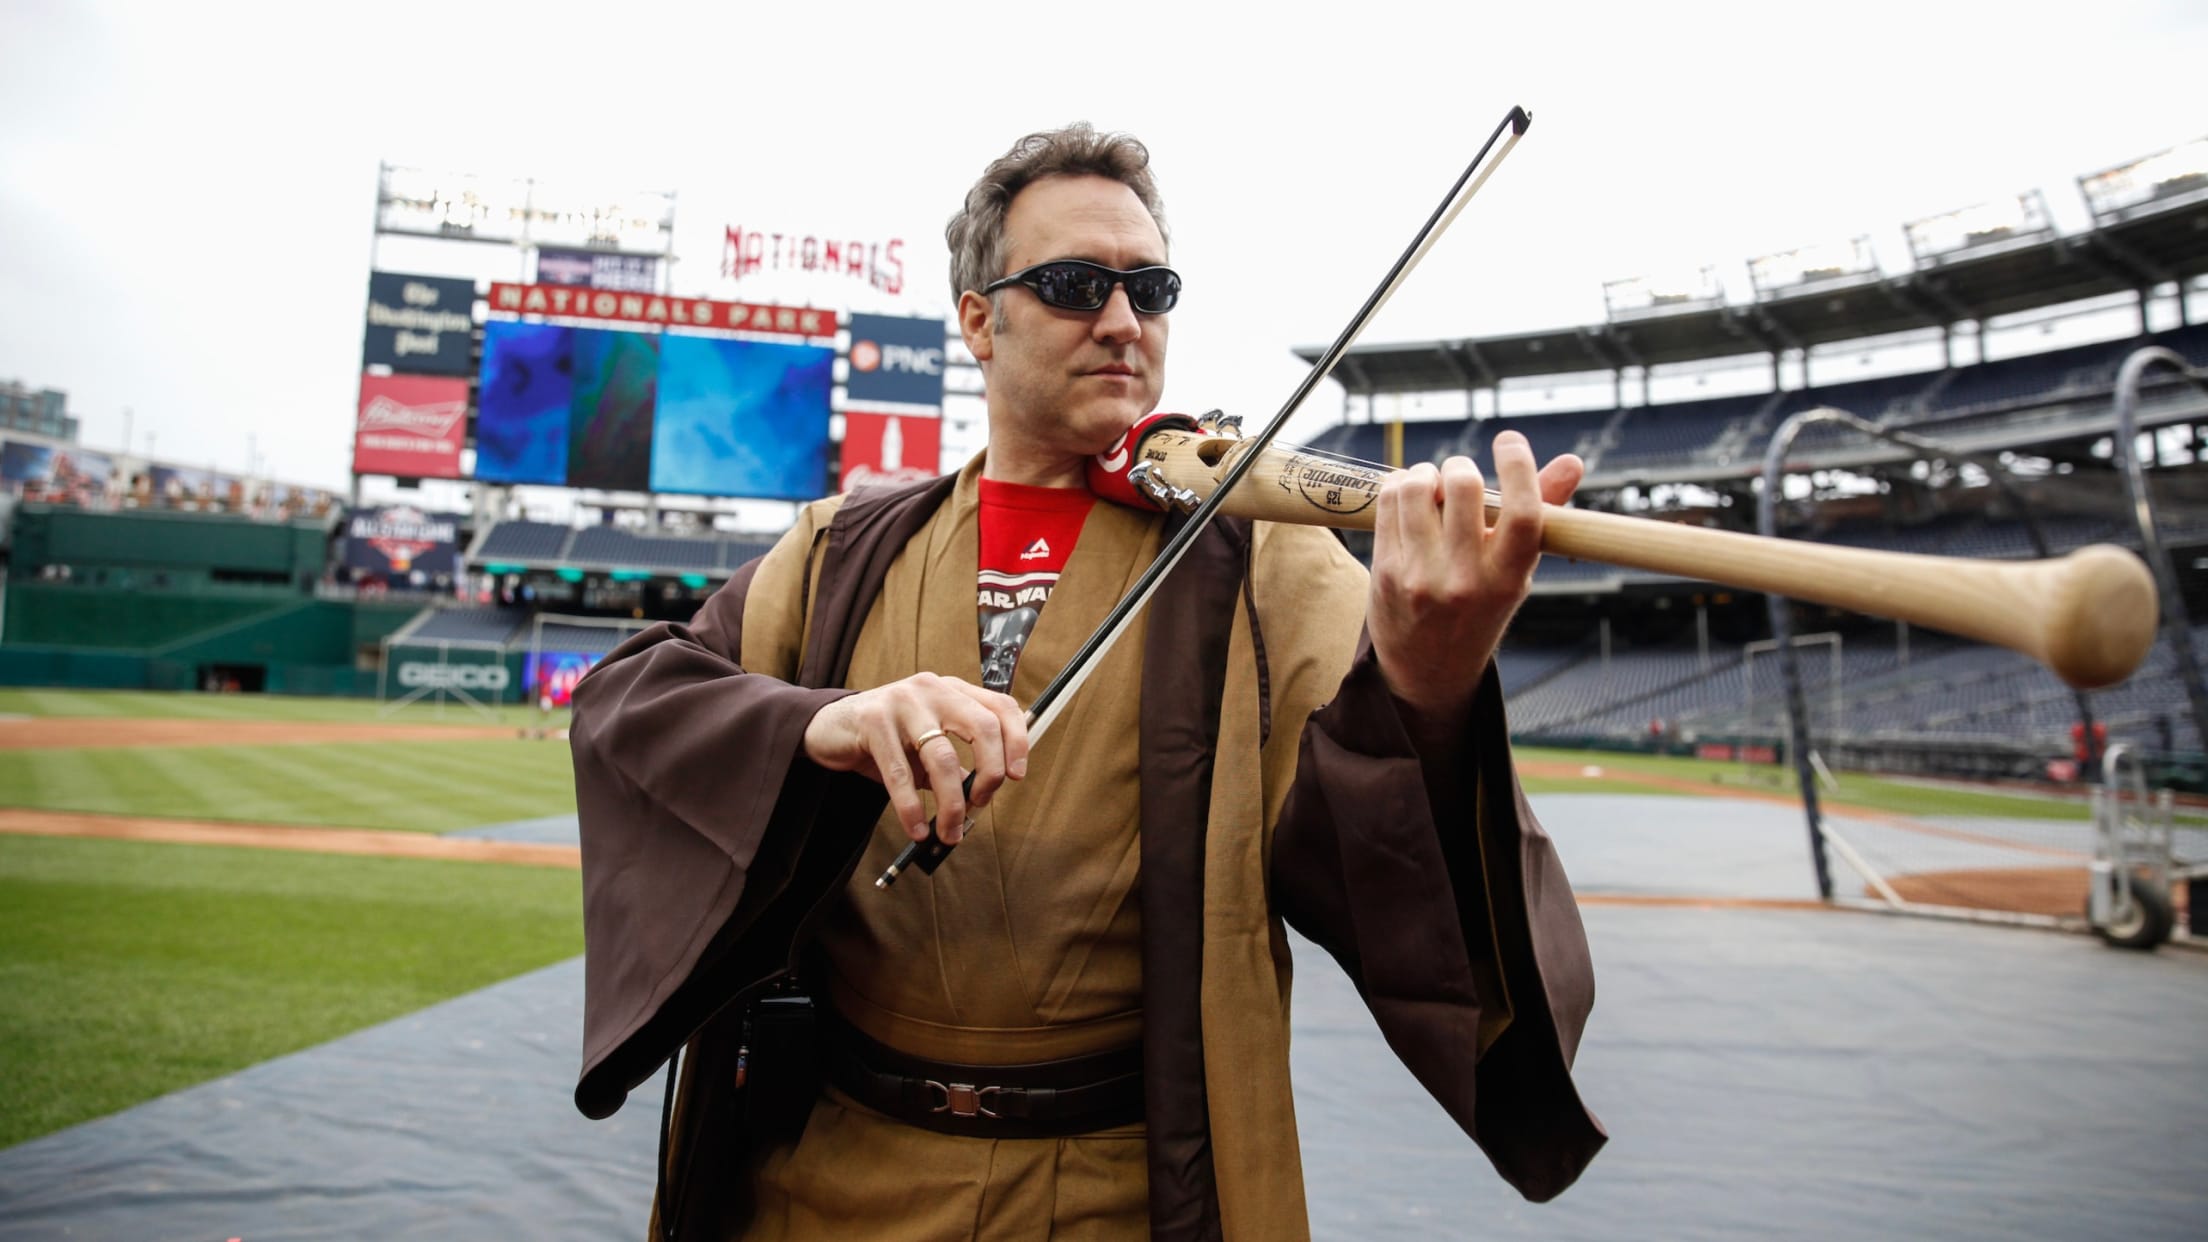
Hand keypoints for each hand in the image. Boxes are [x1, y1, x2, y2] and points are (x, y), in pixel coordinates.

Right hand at [801, 673, 1028, 843]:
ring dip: (952, 803)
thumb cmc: (886, 739)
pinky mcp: (873, 721)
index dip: (1017, 741)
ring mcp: (903, 701)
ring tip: (949, 831)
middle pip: (983, 727)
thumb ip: (958, 763)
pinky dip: (911, 808)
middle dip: (991, 773)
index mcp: (953, 691)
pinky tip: (917, 828)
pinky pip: (901, 773)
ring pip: (943, 757)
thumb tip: (983, 795)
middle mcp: (933, 689)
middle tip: (982, 803)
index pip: (1002, 707)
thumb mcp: (928, 745)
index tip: (1017, 776)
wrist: (830, 728)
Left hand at [1368, 431, 1582, 727]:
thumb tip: (1573, 461)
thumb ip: (1541, 514)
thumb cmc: (1481, 607)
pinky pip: (1388, 503)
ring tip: (1432, 487)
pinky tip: (1408, 498)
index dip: (1519, 465)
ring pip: (1417, 488)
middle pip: (1464, 485)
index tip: (1509, 441)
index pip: (1523, 510)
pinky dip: (1399, 487)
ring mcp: (1421, 576)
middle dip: (1460, 466)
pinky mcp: (1385, 572)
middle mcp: (1466, 579)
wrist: (1428, 669)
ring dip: (1425, 474)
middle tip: (1460, 477)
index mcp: (1510, 577)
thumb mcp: (1516, 570)